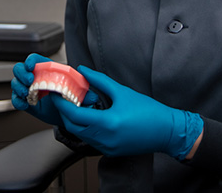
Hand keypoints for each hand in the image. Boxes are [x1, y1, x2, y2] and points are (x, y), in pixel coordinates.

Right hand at [11, 54, 99, 126]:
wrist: (67, 116)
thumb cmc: (72, 99)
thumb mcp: (81, 94)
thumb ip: (86, 93)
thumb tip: (93, 97)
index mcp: (48, 71)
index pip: (35, 59)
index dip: (30, 60)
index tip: (30, 65)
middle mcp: (37, 78)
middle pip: (20, 69)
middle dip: (21, 74)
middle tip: (29, 81)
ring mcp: (30, 90)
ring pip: (16, 83)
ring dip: (18, 87)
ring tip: (26, 93)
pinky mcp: (27, 102)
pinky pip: (16, 99)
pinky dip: (17, 101)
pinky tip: (23, 103)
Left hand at [51, 66, 202, 159]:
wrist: (167, 131)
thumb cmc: (148, 111)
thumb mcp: (122, 92)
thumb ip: (99, 80)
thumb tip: (82, 70)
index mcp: (107, 122)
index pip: (74, 115)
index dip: (61, 104)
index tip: (55, 93)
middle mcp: (104, 138)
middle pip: (73, 127)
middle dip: (65, 112)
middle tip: (62, 98)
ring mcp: (107, 147)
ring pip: (81, 134)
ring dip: (74, 121)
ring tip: (74, 105)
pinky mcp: (111, 151)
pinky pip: (91, 140)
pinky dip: (85, 128)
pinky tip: (89, 116)